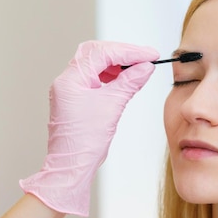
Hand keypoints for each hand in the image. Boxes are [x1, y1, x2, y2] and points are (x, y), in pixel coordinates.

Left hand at [19, 40, 158, 215]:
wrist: (71, 166)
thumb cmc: (85, 142)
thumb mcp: (112, 107)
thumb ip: (129, 82)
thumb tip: (145, 67)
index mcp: (71, 79)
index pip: (102, 53)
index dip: (129, 51)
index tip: (150, 55)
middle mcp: (67, 81)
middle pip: (95, 53)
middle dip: (122, 53)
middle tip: (144, 57)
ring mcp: (70, 90)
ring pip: (94, 64)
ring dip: (116, 63)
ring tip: (137, 68)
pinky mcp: (75, 99)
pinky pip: (94, 78)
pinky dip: (110, 75)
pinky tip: (124, 80)